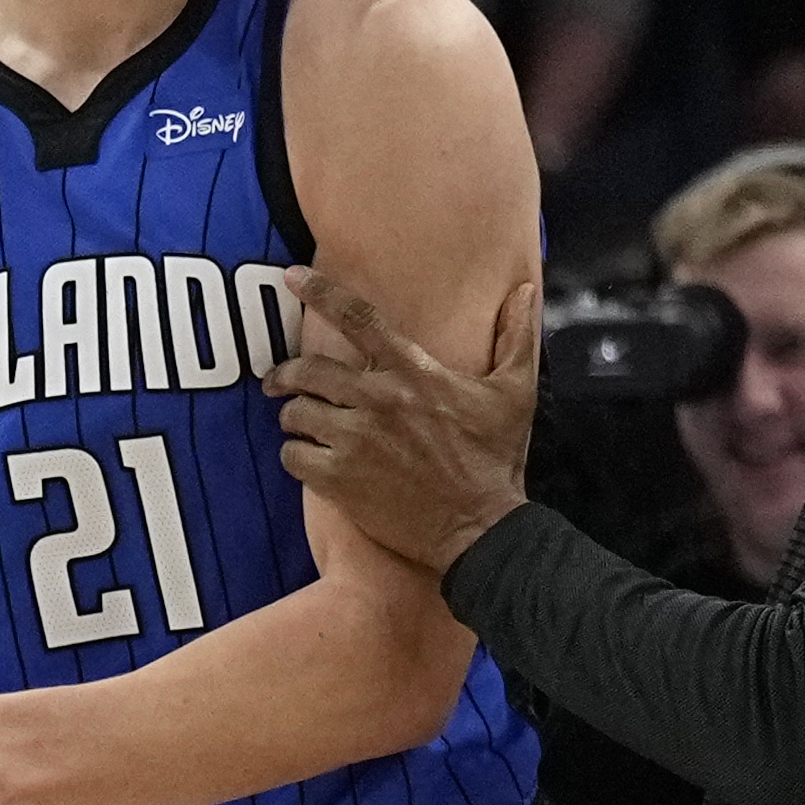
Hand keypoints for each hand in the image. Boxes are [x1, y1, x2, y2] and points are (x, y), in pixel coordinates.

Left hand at [270, 276, 537, 576]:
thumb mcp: (515, 391)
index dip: (320, 292)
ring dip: (293, 416)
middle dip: (286, 373)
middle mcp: (378, 400)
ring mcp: (354, 441)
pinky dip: (295, 455)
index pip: (359, 319)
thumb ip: (516, 335)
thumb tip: (525, 289)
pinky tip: (308, 459)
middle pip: (309, 370)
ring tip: (302, 424)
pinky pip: (292, 457)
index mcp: (414, 372)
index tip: (292, 277)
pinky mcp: (339, 480)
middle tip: (279, 381)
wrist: (479, 528)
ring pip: (295, 414)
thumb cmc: (495, 459)